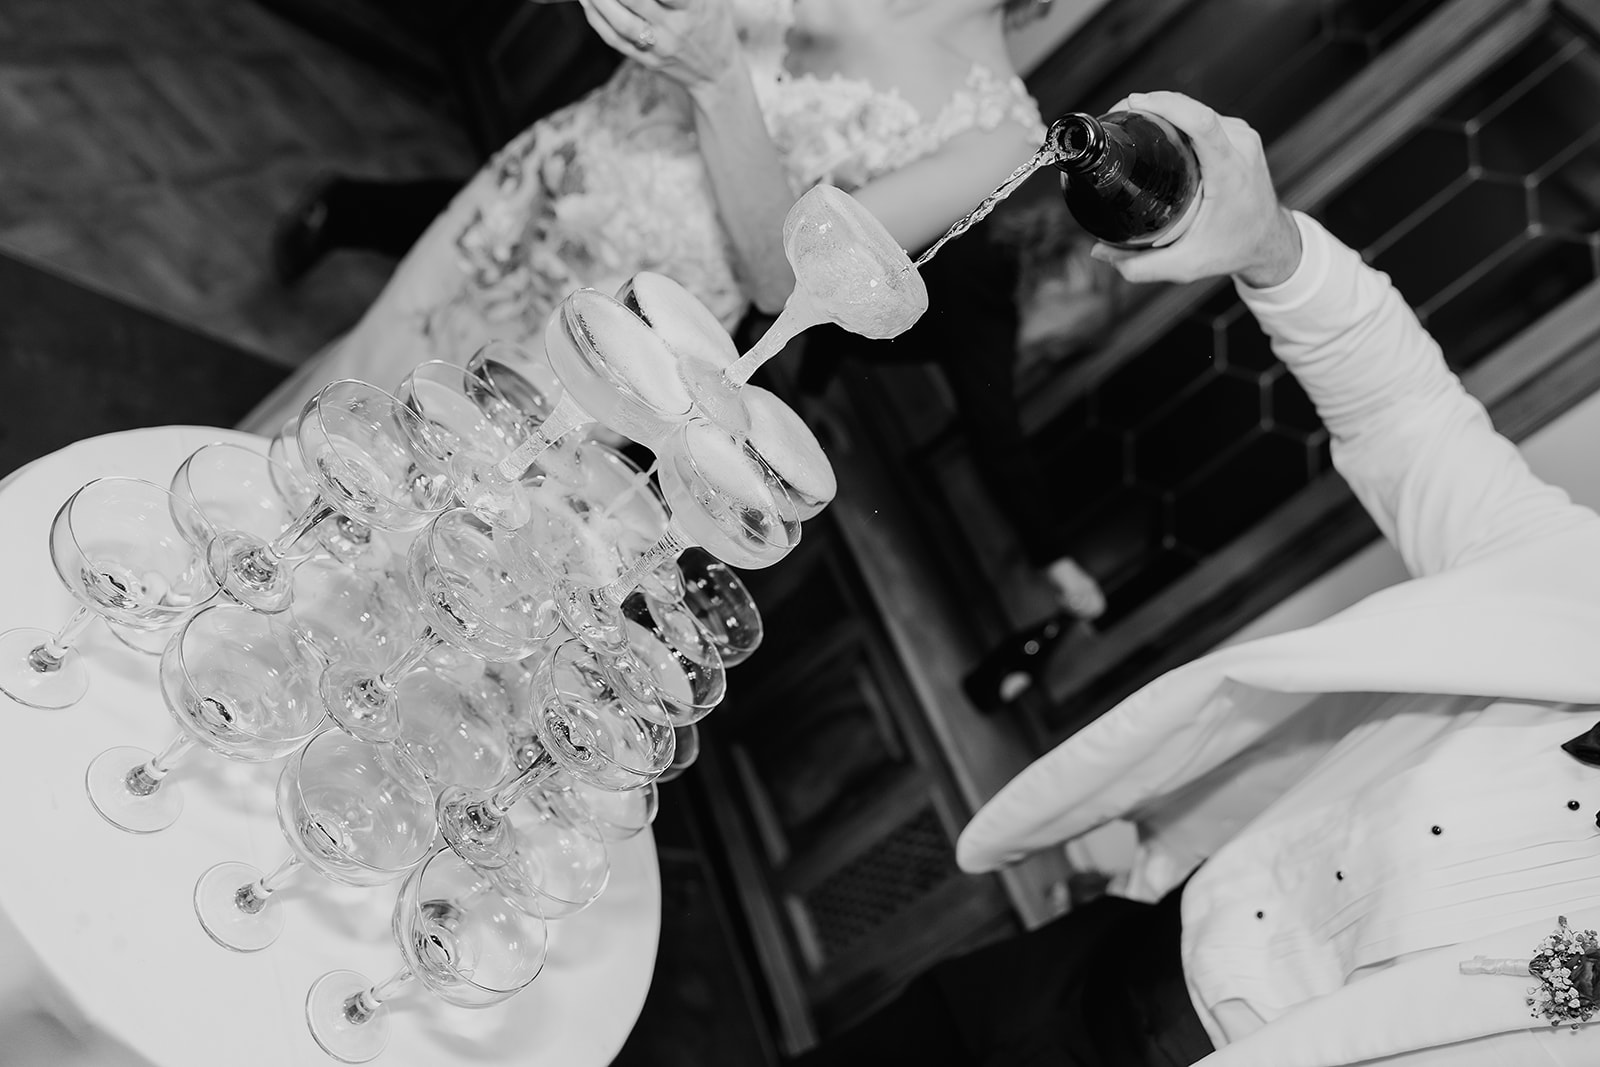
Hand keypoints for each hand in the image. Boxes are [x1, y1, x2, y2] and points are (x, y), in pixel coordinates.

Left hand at [577, 0, 742, 93]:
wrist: (717, 73)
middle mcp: (675, 28)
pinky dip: (597, 20)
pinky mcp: (647, 61)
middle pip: (636, 0)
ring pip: (621, 23)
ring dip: (599, 0)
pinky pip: (615, 41)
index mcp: (694, 7)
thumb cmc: (713, 22)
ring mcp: (659, 47)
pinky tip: (589, 3)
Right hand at [1088, 91, 1301, 288]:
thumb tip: (1101, 252)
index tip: (1135, 103)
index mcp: (1230, 172)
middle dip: (1153, 104)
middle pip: (1192, 109)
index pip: (1202, 123)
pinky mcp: (1239, 133)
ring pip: (1196, 108)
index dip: (1167, 105)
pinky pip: (1204, 114)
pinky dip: (1178, 115)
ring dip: (1164, 109)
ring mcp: (1242, 135)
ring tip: (1133, 122)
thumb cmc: (1233, 249)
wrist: (1270, 241)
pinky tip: (1158, 128)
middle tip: (1119, 118)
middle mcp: (1240, 146)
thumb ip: (1141, 266)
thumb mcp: (1187, 265)